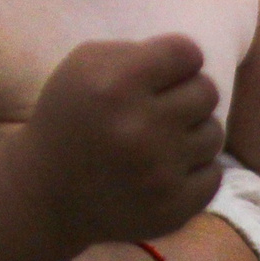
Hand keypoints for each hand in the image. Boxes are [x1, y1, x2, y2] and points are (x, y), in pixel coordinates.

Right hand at [18, 36, 225, 247]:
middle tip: (160, 108)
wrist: (45, 195)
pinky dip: (194, 170)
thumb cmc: (70, 117)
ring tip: (161, 140)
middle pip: (207, 91)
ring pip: (214, 134)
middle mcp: (141, 128)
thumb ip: (138, 51)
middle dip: (186, 95)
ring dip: (191, 133)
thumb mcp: (84, 66)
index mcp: (117, 85)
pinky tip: (166, 169)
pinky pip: (214, 175)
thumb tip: (190, 60)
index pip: (187, 53)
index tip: (160, 75)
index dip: (175, 61)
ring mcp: (159, 173)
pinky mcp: (172, 209)